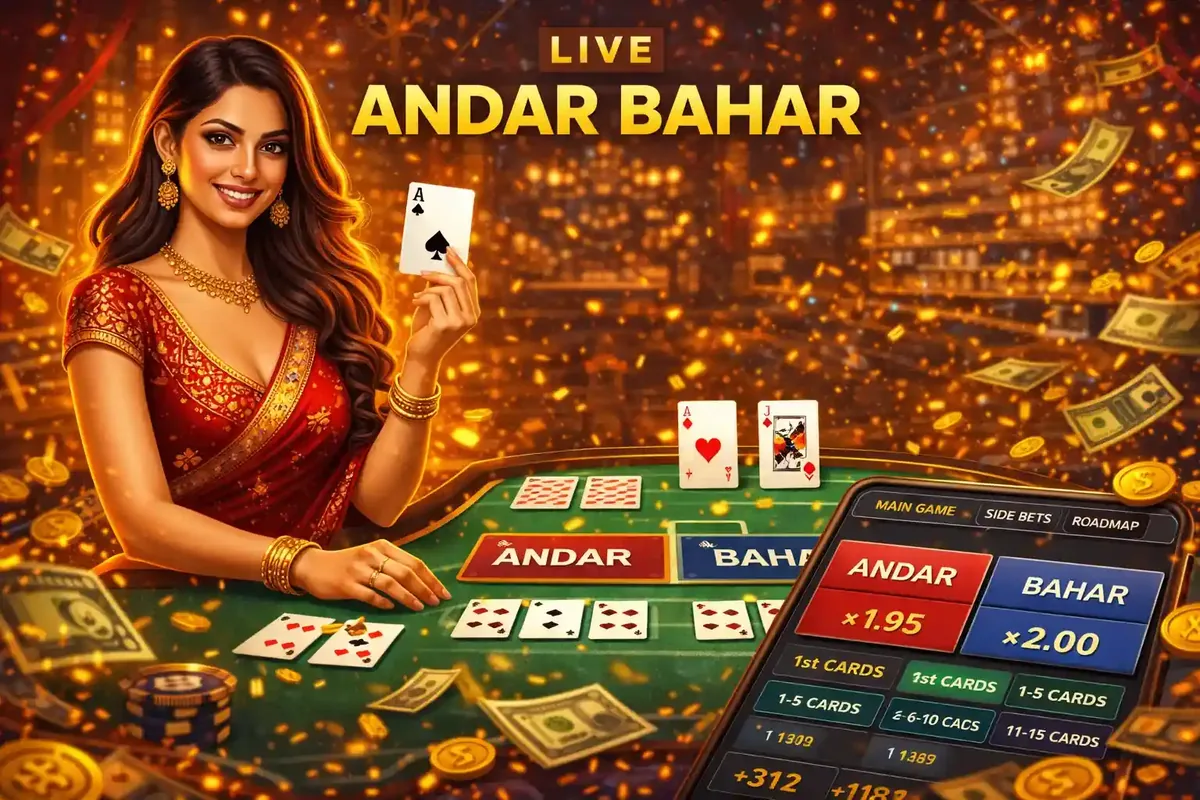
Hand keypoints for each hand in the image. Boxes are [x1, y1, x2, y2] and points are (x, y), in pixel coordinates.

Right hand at [290, 539, 450, 610]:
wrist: (312, 565)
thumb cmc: (347, 563)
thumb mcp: (372, 557)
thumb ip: (393, 565)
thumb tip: (421, 582)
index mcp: (383, 547)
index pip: (414, 562)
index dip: (431, 578)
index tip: (443, 591)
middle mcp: (372, 555)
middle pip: (405, 572)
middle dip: (424, 588)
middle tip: (436, 602)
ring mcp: (358, 570)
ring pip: (390, 584)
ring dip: (408, 597)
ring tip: (420, 607)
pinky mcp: (346, 585)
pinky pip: (369, 595)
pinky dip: (383, 602)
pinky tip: (392, 609)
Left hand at [405, 248, 478, 368]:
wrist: (421, 355)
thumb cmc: (428, 329)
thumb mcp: (436, 306)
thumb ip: (441, 289)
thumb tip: (438, 265)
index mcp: (473, 311)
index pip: (470, 281)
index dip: (459, 264)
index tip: (448, 250)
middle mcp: (471, 317)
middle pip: (459, 283)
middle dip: (440, 274)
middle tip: (423, 272)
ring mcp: (460, 322)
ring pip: (446, 290)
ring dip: (429, 289)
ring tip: (418, 295)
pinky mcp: (446, 325)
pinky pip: (434, 299)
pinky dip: (421, 297)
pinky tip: (414, 302)